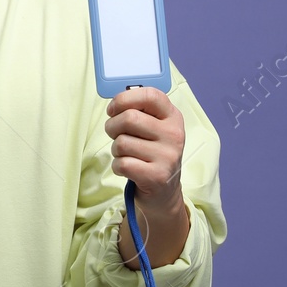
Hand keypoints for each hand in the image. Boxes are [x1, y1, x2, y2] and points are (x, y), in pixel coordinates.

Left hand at [106, 86, 188, 266]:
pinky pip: (122, 163)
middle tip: (114, 134)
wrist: (164, 192)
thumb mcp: (154, 129)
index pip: (150, 95)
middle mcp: (174, 135)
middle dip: (112, 126)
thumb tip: (114, 102)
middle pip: (129, 118)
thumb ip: (139, 112)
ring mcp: (167, 157)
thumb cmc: (152, 153)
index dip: (124, 98)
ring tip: (127, 154)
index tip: (113, 109)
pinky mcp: (156, 176)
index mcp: (173, 117)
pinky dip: (117, 166)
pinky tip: (128, 169)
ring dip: (115, 149)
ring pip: (122, 142)